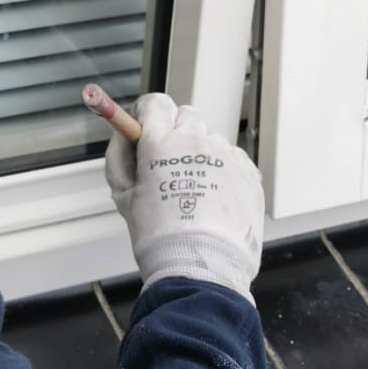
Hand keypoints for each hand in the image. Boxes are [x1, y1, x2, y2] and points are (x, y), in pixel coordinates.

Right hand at [105, 93, 264, 302]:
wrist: (201, 266)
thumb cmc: (159, 235)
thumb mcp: (123, 195)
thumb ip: (119, 156)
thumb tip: (122, 133)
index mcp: (161, 142)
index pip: (156, 103)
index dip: (149, 113)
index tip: (146, 125)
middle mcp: (196, 140)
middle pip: (186, 115)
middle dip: (176, 131)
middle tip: (169, 163)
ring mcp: (226, 155)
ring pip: (210, 140)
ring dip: (201, 155)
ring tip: (195, 192)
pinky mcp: (248, 172)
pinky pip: (233, 160)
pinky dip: (223, 172)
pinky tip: (214, 200)